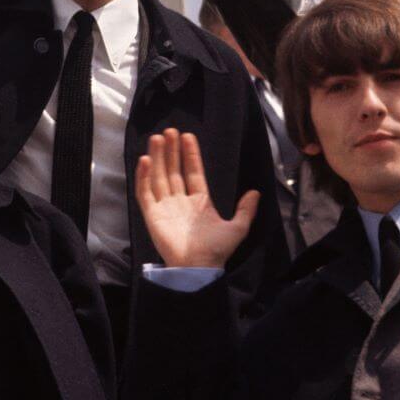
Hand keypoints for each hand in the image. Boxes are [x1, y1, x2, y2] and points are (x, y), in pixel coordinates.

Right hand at [135, 129, 257, 268]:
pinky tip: (145, 160)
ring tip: (157, 138)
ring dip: (157, 157)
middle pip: (173, 170)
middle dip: (171, 150)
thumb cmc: (216, 250)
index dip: (190, 154)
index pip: (192, 172)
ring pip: (159, 176)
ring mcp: (164, 206)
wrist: (198, 267)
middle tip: (169, 131)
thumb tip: (255, 192)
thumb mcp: (237, 228)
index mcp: (199, 201)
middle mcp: (179, 201)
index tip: (187, 136)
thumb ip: (246, 210)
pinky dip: (143, 176)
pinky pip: (145, 192)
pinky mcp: (151, 214)